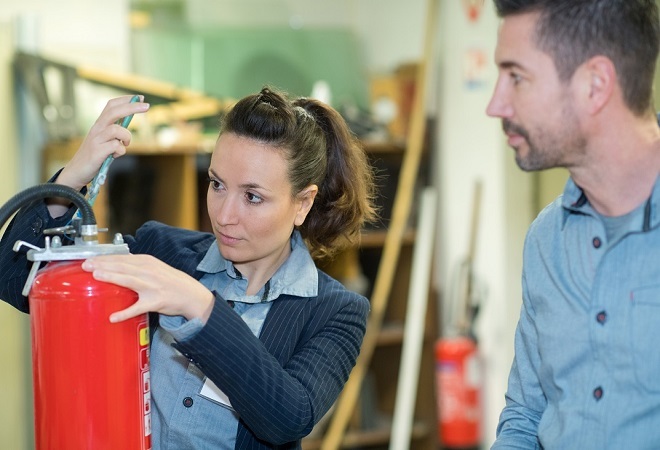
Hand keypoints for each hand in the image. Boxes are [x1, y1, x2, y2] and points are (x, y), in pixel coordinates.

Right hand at [56, 95, 149, 190]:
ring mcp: (96, 140)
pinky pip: (115, 146)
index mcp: (99, 124)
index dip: (126, 100)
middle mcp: (96, 129)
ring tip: (125, 145)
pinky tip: (116, 155)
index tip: (140, 97)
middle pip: (114, 111)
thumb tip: (128, 125)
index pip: (111, 105)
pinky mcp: (97, 152)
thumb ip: (115, 133)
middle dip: (132, 107)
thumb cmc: (95, 156)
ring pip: (116, 129)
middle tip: (147, 106)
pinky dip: (121, 151)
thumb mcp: (104, 141)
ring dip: (127, 137)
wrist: (76, 172)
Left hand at [81, 254, 214, 323]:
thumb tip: (115, 268)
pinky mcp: (156, 301)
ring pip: (129, 280)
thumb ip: (137, 267)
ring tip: (96, 277)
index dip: (105, 258)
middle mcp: (149, 271)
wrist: (191, 294)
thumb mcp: (155, 268)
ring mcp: (153, 286)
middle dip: (103, 265)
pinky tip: (114, 317)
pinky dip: (125, 312)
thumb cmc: (172, 282)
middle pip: (123, 266)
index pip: (122, 258)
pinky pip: (138, 307)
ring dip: (112, 277)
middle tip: (86, 265)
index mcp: (148, 262)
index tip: (89, 259)